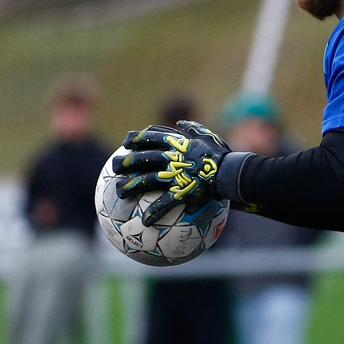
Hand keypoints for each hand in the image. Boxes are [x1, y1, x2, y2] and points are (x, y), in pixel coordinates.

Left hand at [112, 120, 229, 225]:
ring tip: (119, 192)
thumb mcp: (208, 135)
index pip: (151, 137)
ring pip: (146, 180)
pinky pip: (164, 204)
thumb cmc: (222, 154)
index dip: (137, 138)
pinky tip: (145, 221)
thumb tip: (181, 123)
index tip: (127, 141)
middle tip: (113, 166)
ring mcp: (174, 175)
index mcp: (176, 143)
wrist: (231, 172)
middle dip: (125, 161)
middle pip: (142, 158)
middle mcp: (171, 158)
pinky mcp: (180, 191)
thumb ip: (193, 128)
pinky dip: (154, 213)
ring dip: (130, 186)